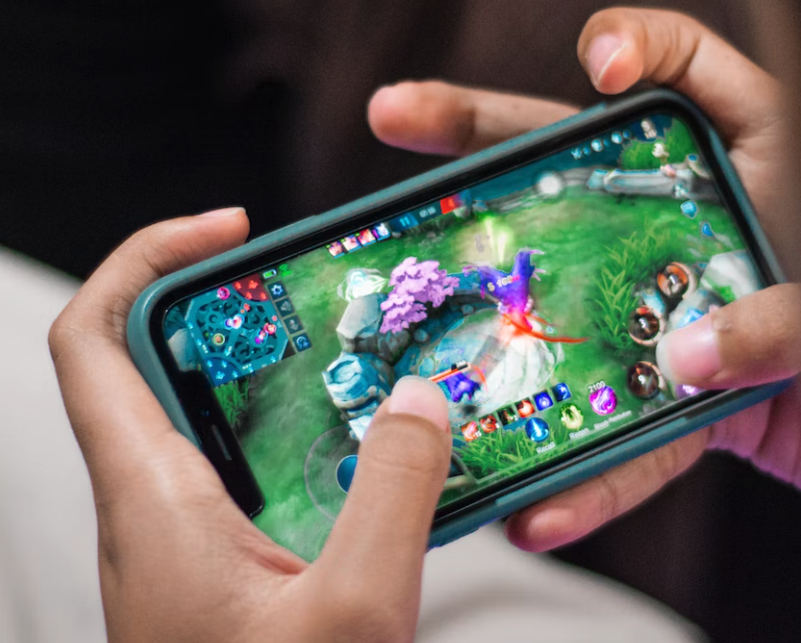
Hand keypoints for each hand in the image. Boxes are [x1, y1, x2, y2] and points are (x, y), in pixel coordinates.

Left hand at [49, 208, 452, 641]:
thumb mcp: (355, 614)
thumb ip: (395, 494)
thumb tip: (418, 399)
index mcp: (149, 500)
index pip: (94, 340)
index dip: (146, 258)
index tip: (227, 227)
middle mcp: (148, 508)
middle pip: (151, 362)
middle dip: (225, 306)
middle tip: (306, 289)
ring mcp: (179, 539)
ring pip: (203, 417)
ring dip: (267, 375)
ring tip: (345, 355)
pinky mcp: (215, 566)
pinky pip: (240, 469)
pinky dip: (291, 436)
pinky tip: (356, 451)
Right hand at [367, 8, 800, 550]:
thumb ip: (786, 312)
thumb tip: (685, 360)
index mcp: (749, 165)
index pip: (689, 72)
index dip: (641, 51)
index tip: (604, 71)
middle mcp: (684, 227)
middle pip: (570, 164)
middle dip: (480, 138)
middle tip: (396, 113)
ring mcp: (663, 310)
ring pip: (562, 300)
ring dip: (487, 324)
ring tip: (410, 320)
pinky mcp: (675, 396)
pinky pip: (622, 440)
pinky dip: (588, 483)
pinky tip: (539, 513)